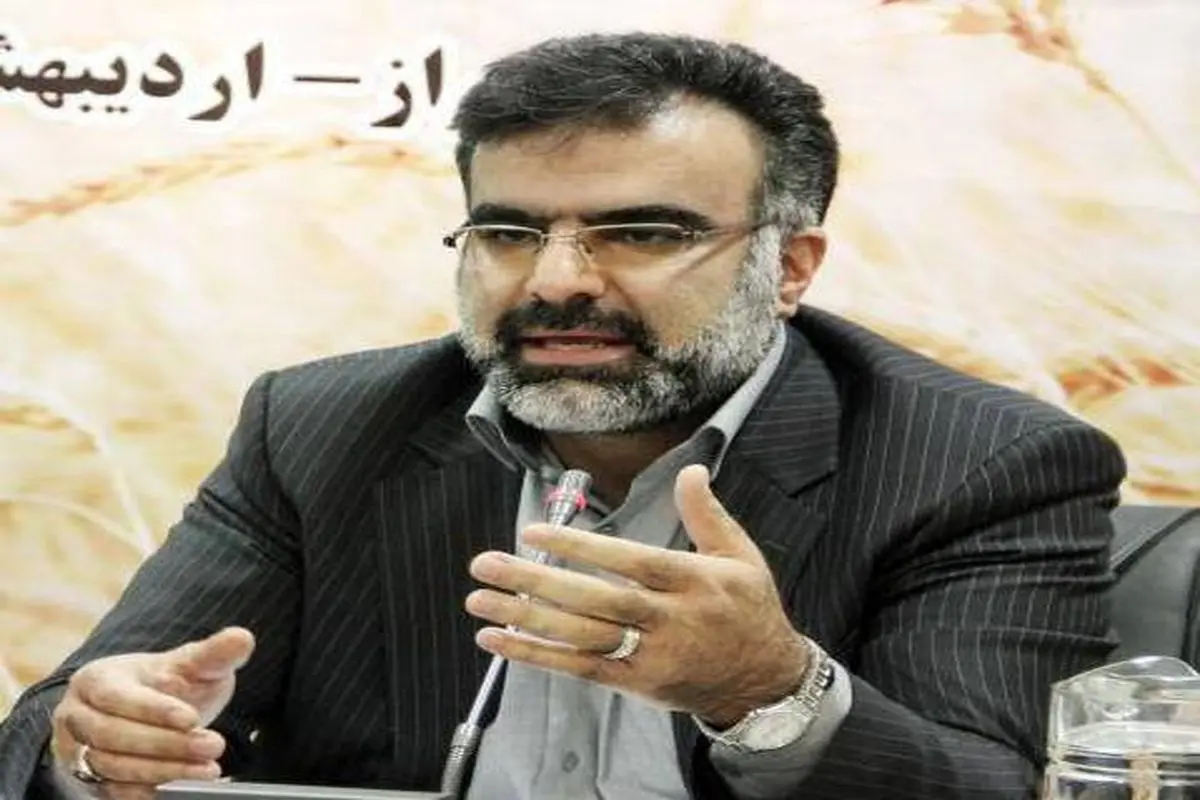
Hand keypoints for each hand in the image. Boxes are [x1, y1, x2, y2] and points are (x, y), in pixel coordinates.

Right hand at [50, 627, 255, 798]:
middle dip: (166, 744)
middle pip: (112, 735)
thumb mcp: (190, 664)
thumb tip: (242, 638)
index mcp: (97, 679)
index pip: (118, 696)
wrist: (147, 711)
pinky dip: (146, 790)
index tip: (192, 719)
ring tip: (208, 768)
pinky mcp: (88, 780)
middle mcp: (78, 715)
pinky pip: (111, 791)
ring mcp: (77, 750)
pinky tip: (181, 785)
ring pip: (112, 767)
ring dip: (163, 771)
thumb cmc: (166, 684)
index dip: (154, 710)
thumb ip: (215, 653)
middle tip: (213, 746)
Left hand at [466, 464, 810, 726]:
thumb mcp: (740, 556)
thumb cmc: (748, 609)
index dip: (581, 547)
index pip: (629, 562)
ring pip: (579, 637)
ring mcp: (650, 657)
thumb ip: (708, 513)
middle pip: (594, 602)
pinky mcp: (636, 684)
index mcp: (693, 582)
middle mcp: (669, 621)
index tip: (535, 532)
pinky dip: (537, 656)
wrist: (765, 682)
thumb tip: (690, 468)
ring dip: (525, 620)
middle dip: (536, 582)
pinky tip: (498, 640)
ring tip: (479, 602)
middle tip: (486, 565)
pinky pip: (580, 669)